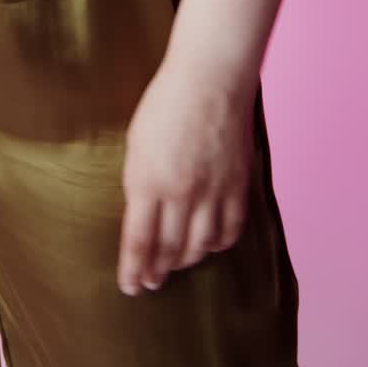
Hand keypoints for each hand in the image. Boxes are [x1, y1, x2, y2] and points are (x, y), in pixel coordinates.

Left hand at [117, 53, 256, 295]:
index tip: (129, 287)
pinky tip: (209, 245)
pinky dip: (218, 243)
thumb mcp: (135, 144)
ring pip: (200, 246)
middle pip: (169, 250)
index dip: (133, 270)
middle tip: (151, 283)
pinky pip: (229, 229)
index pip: (138, 243)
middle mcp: (181, 194)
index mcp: (147, 182)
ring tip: (176, 266)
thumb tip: (139, 214)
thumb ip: (138, 182)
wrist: (210, 79)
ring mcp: (213, 192)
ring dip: (186, 261)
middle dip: (157, 272)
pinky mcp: (237, 186)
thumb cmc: (164, 103)